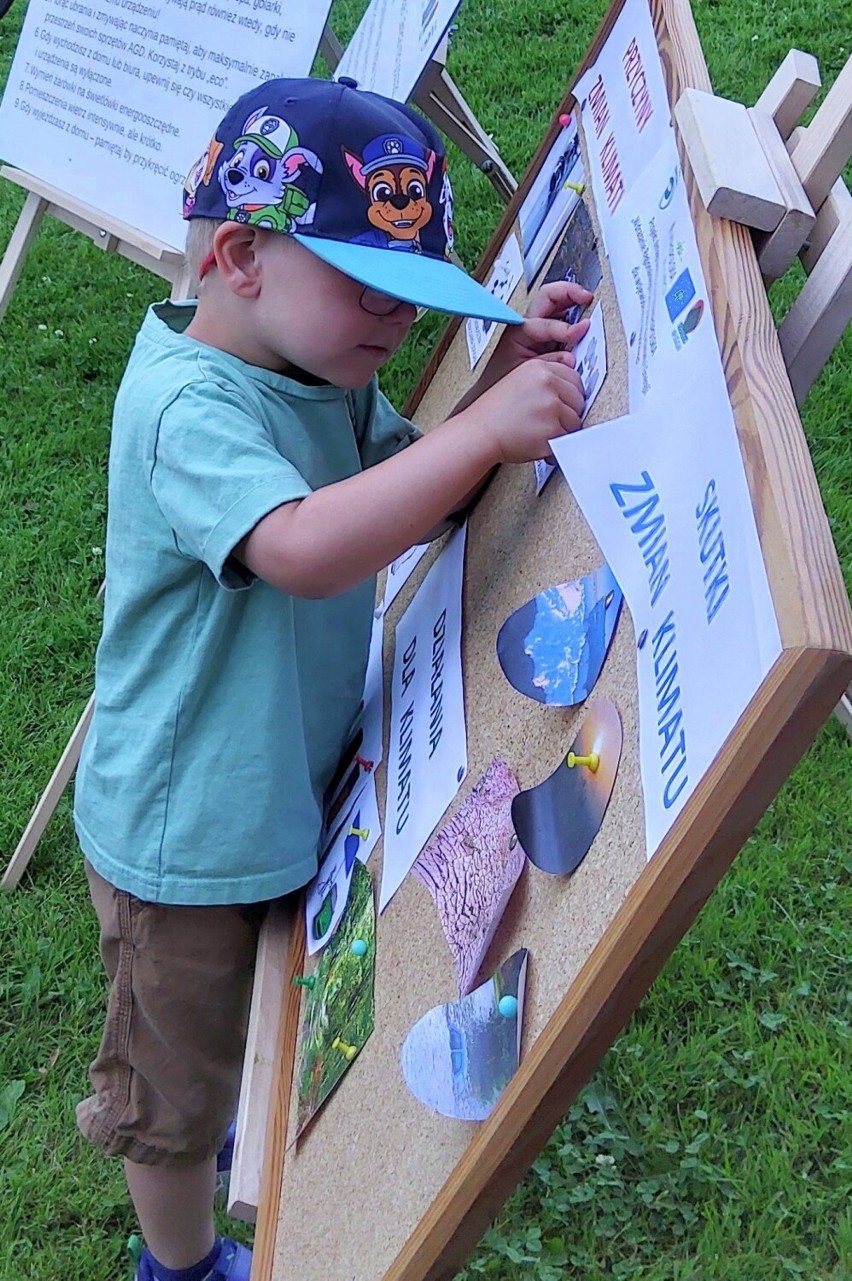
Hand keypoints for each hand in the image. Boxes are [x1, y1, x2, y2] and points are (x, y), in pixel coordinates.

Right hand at [470, 354, 585, 465]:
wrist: (479, 433)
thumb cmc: (496, 413)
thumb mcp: (519, 381)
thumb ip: (546, 379)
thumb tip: (575, 384)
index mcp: (539, 368)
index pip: (574, 378)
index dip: (569, 395)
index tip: (558, 404)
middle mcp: (547, 383)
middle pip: (579, 399)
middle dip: (567, 412)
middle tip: (546, 420)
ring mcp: (551, 406)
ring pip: (575, 421)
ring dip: (562, 430)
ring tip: (539, 430)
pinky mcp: (552, 429)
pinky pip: (567, 439)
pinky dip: (555, 444)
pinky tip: (537, 440)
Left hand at [489, 280, 593, 381]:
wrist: (495, 387)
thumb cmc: (504, 378)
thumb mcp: (525, 372)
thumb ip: (550, 364)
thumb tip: (571, 357)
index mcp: (519, 331)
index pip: (546, 322)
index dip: (565, 327)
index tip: (581, 329)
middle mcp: (529, 324)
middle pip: (549, 296)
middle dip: (568, 292)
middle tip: (586, 297)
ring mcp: (538, 327)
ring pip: (556, 303)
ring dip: (572, 299)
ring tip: (587, 301)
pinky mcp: (547, 336)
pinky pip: (563, 318)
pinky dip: (574, 315)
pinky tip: (584, 319)